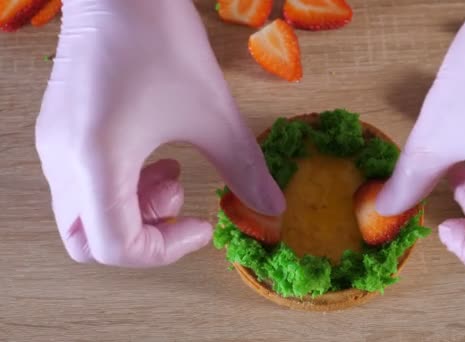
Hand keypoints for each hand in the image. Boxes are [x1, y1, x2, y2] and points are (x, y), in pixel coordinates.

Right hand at [35, 0, 284, 266]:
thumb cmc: (164, 42)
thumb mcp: (213, 112)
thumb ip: (244, 167)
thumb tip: (274, 208)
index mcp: (96, 162)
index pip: (115, 247)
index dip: (165, 250)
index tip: (203, 224)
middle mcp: (62, 163)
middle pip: (88, 242)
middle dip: (141, 235)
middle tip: (178, 196)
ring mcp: (53, 147)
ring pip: (84, 215)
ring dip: (131, 209)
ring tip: (170, 168)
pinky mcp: (56, 131)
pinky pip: (80, 185)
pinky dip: (117, 187)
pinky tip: (149, 151)